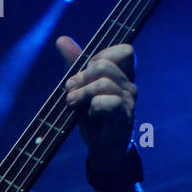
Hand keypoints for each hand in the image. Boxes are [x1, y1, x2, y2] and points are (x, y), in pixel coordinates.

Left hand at [56, 35, 136, 171]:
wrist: (103, 152)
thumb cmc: (94, 119)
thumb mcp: (81, 88)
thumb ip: (75, 64)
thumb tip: (62, 39)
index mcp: (122, 76)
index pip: (125, 50)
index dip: (102, 55)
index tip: (86, 70)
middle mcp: (129, 85)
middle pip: (105, 65)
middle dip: (81, 76)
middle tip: (69, 89)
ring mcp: (129, 102)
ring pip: (104, 82)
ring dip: (81, 92)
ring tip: (71, 102)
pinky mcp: (125, 118)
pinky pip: (107, 102)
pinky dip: (92, 107)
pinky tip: (89, 115)